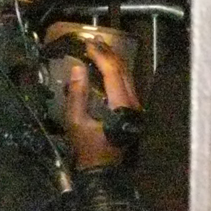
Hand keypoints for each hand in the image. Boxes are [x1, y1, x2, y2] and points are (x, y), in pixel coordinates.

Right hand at [65, 41, 139, 169]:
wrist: (101, 169)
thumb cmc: (87, 149)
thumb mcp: (75, 122)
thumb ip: (77, 94)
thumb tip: (77, 68)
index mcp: (121, 105)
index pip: (113, 72)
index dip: (100, 56)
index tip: (88, 45)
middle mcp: (133, 103)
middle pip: (123, 71)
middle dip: (108, 54)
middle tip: (93, 41)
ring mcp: (135, 106)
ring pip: (126, 76)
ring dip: (112, 60)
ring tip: (98, 48)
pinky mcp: (132, 109)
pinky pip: (125, 83)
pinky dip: (114, 71)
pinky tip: (104, 65)